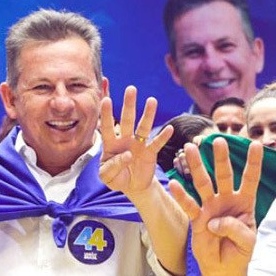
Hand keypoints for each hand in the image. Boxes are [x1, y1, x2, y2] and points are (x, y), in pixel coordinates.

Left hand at [98, 86, 171, 200]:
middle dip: (129, 105)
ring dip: (148, 114)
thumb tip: (126, 154)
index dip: (106, 114)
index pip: (107, 126)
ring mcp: (139, 144)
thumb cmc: (116, 179)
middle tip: (131, 89)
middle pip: (127, 120)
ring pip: (143, 127)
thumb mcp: (107, 177)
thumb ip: (111, 167)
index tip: (106, 100)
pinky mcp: (151, 152)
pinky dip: (163, 136)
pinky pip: (157, 143)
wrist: (133, 186)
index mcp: (111, 144)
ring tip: (152, 100)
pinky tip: (169, 128)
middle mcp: (125, 140)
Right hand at [169, 137, 262, 275]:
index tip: (257, 144)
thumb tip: (215, 221)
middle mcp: (226, 201)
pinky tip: (174, 184)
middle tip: (218, 140)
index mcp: (244, 203)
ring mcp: (210, 208)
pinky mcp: (197, 220)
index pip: (250, 180)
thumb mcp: (248, 242)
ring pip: (203, 184)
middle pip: (224, 175)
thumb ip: (236, 229)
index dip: (253, 163)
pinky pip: (188, 205)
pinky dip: (181, 196)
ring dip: (198, 167)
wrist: (224, 269)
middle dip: (221, 158)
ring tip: (191, 149)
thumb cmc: (240, 252)